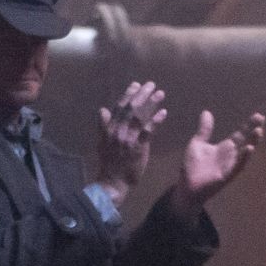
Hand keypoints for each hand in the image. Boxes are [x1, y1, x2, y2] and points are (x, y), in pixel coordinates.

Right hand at [93, 80, 165, 201]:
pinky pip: (147, 132)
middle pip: (131, 108)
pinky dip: (155, 121)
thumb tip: (103, 109)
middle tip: (151, 84)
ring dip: (151, 103)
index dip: (128, 94)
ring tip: (160, 93)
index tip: (136, 84)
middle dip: (141, 94)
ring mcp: (128, 139)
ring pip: (140, 117)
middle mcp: (118, 131)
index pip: (120, 107)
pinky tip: (163, 112)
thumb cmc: (109, 162)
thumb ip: (104, 125)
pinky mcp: (138, 148)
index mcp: (110, 128)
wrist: (112, 181)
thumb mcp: (102, 142)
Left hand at [169, 108, 264, 212]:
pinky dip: (243, 158)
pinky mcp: (226, 175)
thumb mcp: (197, 143)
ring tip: (258, 131)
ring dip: (252, 143)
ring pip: (245, 153)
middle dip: (254, 131)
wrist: (186, 186)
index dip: (249, 125)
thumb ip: (204, 129)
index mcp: (225, 147)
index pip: (240, 134)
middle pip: (246, 141)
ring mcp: (230, 166)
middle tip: (261, 119)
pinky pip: (237, 166)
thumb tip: (207, 112)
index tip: (259, 116)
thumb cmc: (192, 166)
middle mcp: (231, 156)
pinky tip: (249, 149)